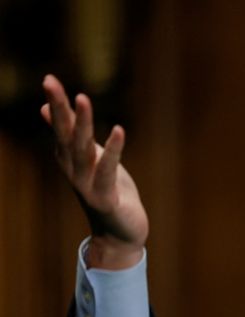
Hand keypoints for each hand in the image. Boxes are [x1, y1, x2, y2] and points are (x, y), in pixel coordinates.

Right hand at [41, 74, 148, 269]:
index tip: (49, 79)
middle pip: (66, 135)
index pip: (60, 128)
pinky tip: (119, 130)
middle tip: (50, 81)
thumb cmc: (108, 192)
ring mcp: (88, 186)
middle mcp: (74, 171)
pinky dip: (113, 150)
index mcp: (70, 160)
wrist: (120, 234)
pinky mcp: (106, 199)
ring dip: (83, 124)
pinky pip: (107, 172)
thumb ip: (73, 136)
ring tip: (82, 98)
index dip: (56, 104)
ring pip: (83, 151)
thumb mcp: (90, 160)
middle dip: (60, 108)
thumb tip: (48, 110)